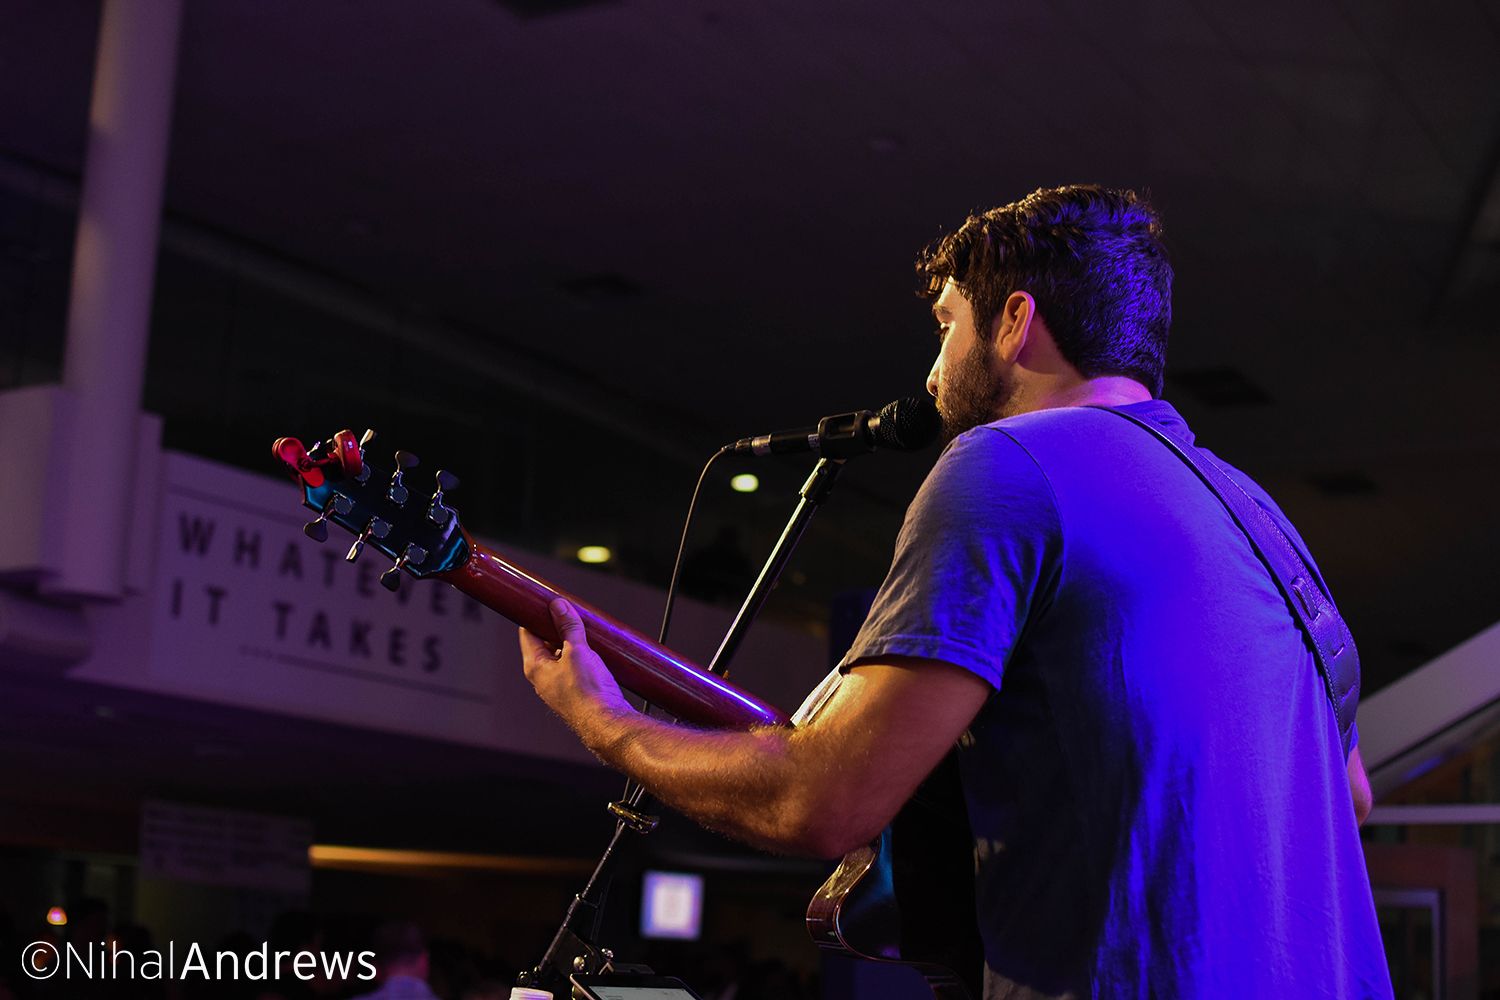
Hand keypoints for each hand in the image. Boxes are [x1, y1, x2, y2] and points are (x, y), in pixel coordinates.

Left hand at [519, 598, 633, 749]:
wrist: (606, 722)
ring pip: (561, 655)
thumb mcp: (577, 651)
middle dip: (557, 627)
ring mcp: (559, 685)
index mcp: (535, 667)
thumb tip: (558, 607)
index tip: (545, 602)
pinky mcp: (576, 691)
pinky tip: (596, 649)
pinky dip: (582, 655)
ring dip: (572, 641)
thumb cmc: (587, 692)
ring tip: (586, 628)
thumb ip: (567, 627)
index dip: (535, 615)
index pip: (527, 633)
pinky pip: (574, 666)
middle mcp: (543, 677)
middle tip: (570, 612)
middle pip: (545, 642)